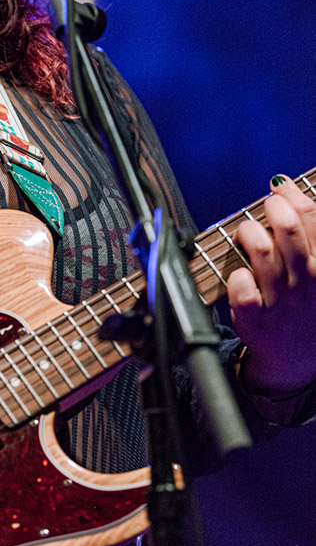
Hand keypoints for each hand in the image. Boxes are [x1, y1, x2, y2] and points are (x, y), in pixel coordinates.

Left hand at [228, 174, 315, 395]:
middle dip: (270, 209)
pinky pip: (242, 292)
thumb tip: (282, 185)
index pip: (312, 217)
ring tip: (246, 234)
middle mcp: (305, 281)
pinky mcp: (255, 320)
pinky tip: (238, 274)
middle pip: (287, 231)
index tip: (277, 190)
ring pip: (261, 252)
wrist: (298, 360)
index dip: (291, 196)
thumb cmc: (305, 304)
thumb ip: (307, 229)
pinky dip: (237, 277)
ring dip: (249, 233)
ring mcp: (280, 301)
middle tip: (263, 210)